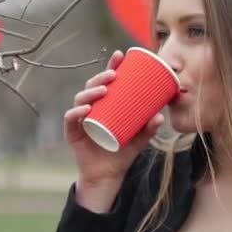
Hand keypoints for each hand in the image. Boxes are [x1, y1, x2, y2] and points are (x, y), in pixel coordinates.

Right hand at [64, 50, 164, 211]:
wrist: (108, 175)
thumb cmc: (121, 153)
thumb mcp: (138, 139)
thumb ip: (149, 129)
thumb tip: (160, 115)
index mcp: (104, 105)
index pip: (106, 81)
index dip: (111, 67)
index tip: (120, 56)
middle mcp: (90, 108)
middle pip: (92, 86)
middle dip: (101, 77)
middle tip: (114, 75)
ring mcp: (80, 119)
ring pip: (81, 99)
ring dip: (90, 92)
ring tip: (103, 90)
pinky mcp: (73, 132)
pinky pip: (71, 119)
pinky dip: (76, 112)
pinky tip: (86, 109)